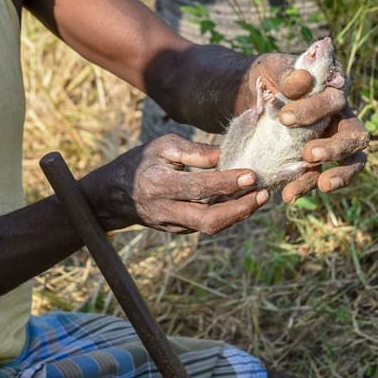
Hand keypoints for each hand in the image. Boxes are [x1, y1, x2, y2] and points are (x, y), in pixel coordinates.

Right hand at [82, 134, 268, 234]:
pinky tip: (243, 201)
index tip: (251, 174)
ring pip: (210, 227)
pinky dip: (227, 215)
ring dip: (238, 214)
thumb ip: (194, 151)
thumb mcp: (163, 147)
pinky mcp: (177, 231)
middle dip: (240, 209)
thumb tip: (226, 155)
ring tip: (260, 197)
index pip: (198, 187)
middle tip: (263, 194)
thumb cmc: (141, 162)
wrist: (113, 194)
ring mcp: (171, 225)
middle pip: (208, 220)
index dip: (226, 183)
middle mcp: (165, 210)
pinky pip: (206, 225)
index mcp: (159, 185)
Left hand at [246, 53, 369, 203]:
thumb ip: (288, 74)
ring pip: (353, 160)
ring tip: (323, 186)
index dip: (315, 109)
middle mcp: (342, 115)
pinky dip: (309, 186)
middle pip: (354, 133)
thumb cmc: (271, 76)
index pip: (335, 99)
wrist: (253, 93)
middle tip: (310, 155)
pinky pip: (325, 176)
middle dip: (335, 147)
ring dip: (340, 174)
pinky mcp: (321, 161)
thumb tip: (303, 81)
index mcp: (334, 87)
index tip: (285, 118)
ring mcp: (335, 139)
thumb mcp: (274, 69)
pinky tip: (289, 195)